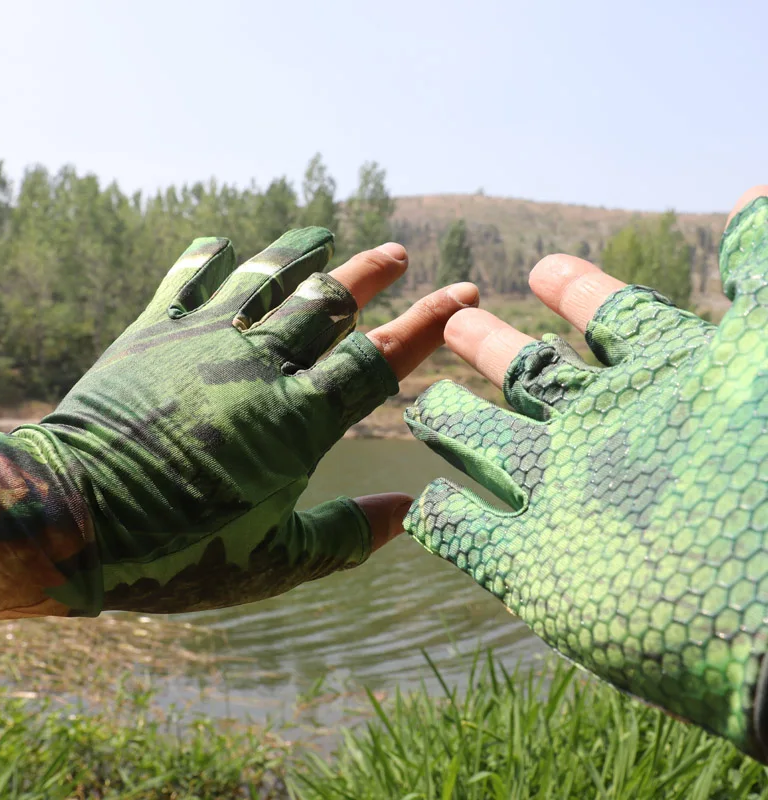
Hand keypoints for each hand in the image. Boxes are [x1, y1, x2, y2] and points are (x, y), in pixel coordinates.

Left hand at [0, 228, 476, 625]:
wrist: (73, 518)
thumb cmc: (179, 549)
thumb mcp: (277, 560)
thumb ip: (348, 535)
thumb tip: (411, 512)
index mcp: (297, 421)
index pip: (380, 357)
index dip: (428, 322)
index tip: (462, 293)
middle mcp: (259, 367)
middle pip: (329, 302)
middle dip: (371, 274)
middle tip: (396, 253)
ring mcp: (205, 342)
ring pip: (267, 277)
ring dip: (302, 252)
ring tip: (323, 236)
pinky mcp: (154, 332)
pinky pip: (189, 277)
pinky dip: (211, 256)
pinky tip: (225, 244)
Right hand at [404, 188, 767, 760]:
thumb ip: (767, 272)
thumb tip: (757, 192)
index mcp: (666, 384)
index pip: (614, 320)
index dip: (580, 292)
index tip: (543, 269)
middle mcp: (611, 438)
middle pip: (536, 378)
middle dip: (493, 346)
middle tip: (457, 317)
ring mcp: (569, 504)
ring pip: (492, 450)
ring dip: (457, 422)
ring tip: (422, 400)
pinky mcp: (536, 575)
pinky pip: (470, 540)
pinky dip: (445, 522)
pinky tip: (423, 504)